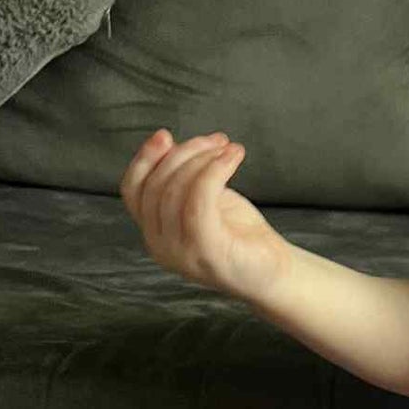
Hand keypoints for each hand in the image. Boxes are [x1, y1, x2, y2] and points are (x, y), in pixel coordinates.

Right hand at [121, 128, 291, 302]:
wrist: (276, 273)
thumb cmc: (240, 235)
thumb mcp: (202, 201)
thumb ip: (180, 179)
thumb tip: (165, 140)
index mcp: (154, 233)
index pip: (132, 190)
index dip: (144, 158)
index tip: (166, 135)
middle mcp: (160, 246)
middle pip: (156, 185)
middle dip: (185, 153)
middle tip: (218, 141)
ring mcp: (181, 253)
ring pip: (176, 190)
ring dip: (204, 159)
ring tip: (230, 149)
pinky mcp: (207, 251)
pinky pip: (199, 201)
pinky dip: (215, 171)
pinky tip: (234, 156)